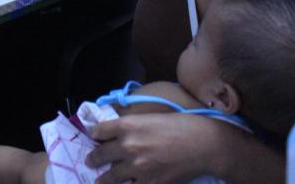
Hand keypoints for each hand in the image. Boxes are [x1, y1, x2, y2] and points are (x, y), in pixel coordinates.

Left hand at [87, 113, 230, 183]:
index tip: (94, 137)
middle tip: (90, 161)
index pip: (99, 130)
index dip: (95, 134)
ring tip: (100, 180)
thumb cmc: (181, 125)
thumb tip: (119, 133)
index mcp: (128, 125)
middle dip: (94, 159)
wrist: (204, 144)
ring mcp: (137, 167)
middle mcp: (128, 145)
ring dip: (104, 178)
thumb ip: (133, 126)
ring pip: (111, 176)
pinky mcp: (149, 183)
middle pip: (100, 154)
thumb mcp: (151, 117)